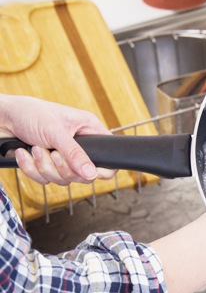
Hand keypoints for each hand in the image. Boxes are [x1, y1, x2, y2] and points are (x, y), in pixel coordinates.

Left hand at [0, 94, 115, 184]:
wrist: (1, 118)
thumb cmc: (30, 113)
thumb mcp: (55, 132)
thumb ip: (75, 154)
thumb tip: (92, 174)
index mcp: (89, 130)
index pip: (108, 156)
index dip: (102, 169)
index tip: (88, 172)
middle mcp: (78, 145)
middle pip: (83, 174)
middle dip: (62, 168)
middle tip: (52, 154)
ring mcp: (62, 156)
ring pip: (63, 179)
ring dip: (43, 166)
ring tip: (35, 148)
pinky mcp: (46, 164)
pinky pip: (44, 179)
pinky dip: (31, 168)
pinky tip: (24, 152)